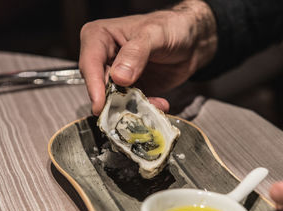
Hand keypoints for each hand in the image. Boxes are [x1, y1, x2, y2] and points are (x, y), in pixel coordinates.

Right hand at [79, 0, 216, 114]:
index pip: (90, 64)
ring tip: (154, 104)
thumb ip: (136, 53)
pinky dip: (145, 108)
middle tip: (130, 110)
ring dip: (133, 107)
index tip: (100, 105)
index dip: (94, 86)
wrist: (192, 41)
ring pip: (116, 100)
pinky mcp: (131, 90)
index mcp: (100, 37)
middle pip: (100, 86)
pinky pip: (132, 105)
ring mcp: (118, 76)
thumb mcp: (154, 34)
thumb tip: (119, 77)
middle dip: (115, 101)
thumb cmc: (171, 27)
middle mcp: (104, 58)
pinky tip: (160, 103)